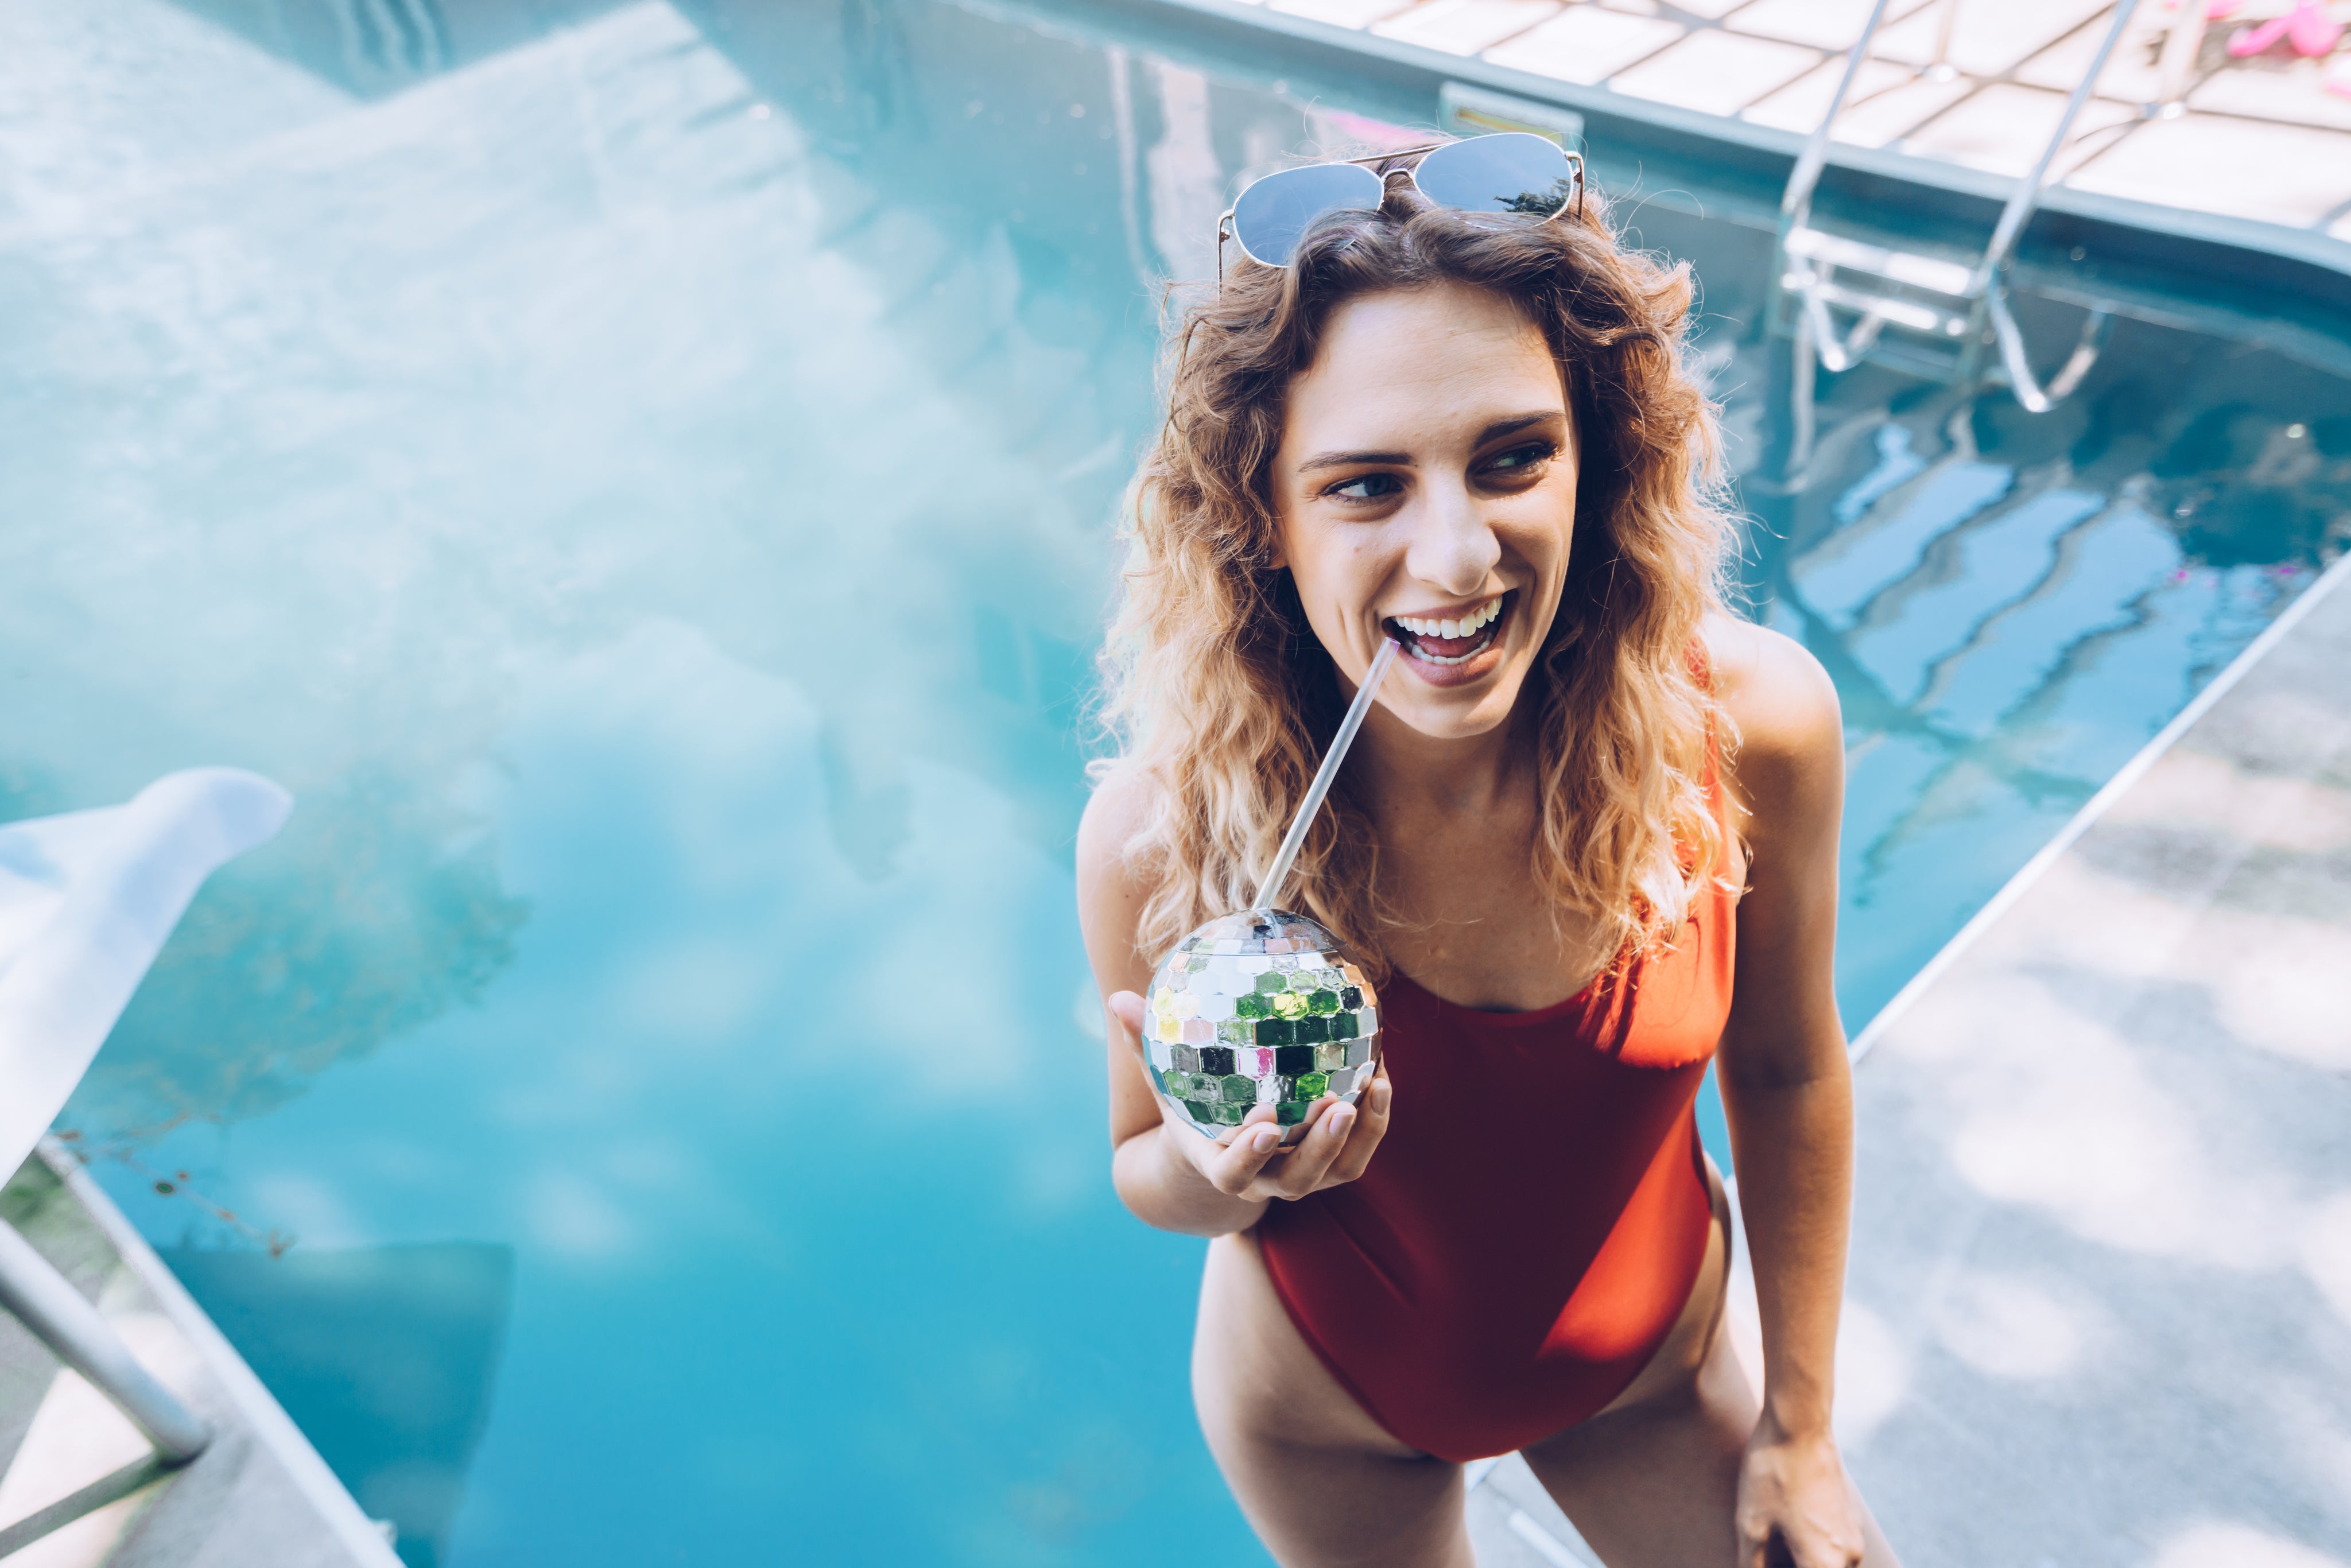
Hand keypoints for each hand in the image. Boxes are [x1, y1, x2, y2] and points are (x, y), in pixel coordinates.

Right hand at [1108, 990, 1391, 1204]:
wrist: (1218, 1152)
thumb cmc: (1189, 1107)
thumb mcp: (1164, 1079)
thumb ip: (1143, 1044)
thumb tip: (1117, 1000)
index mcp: (1220, 1165)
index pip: (1233, 1174)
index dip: (1249, 1155)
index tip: (1265, 1123)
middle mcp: (1265, 1179)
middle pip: (1296, 1180)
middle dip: (1319, 1149)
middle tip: (1335, 1105)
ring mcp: (1303, 1175)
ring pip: (1339, 1171)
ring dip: (1359, 1134)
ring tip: (1376, 1088)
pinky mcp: (1333, 1164)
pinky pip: (1361, 1149)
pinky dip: (1375, 1119)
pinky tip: (1383, 1073)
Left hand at [1734, 1415, 1867, 1567]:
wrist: (1800, 1425)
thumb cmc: (1772, 1473)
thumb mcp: (1751, 1524)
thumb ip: (1752, 1563)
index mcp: (1826, 1564)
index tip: (1761, 1560)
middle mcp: (1849, 1556)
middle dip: (1790, 1566)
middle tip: (1762, 1553)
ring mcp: (1854, 1536)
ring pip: (1827, 1565)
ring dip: (1801, 1561)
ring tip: (1772, 1542)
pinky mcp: (1851, 1517)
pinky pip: (1833, 1548)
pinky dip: (1811, 1550)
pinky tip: (1784, 1529)